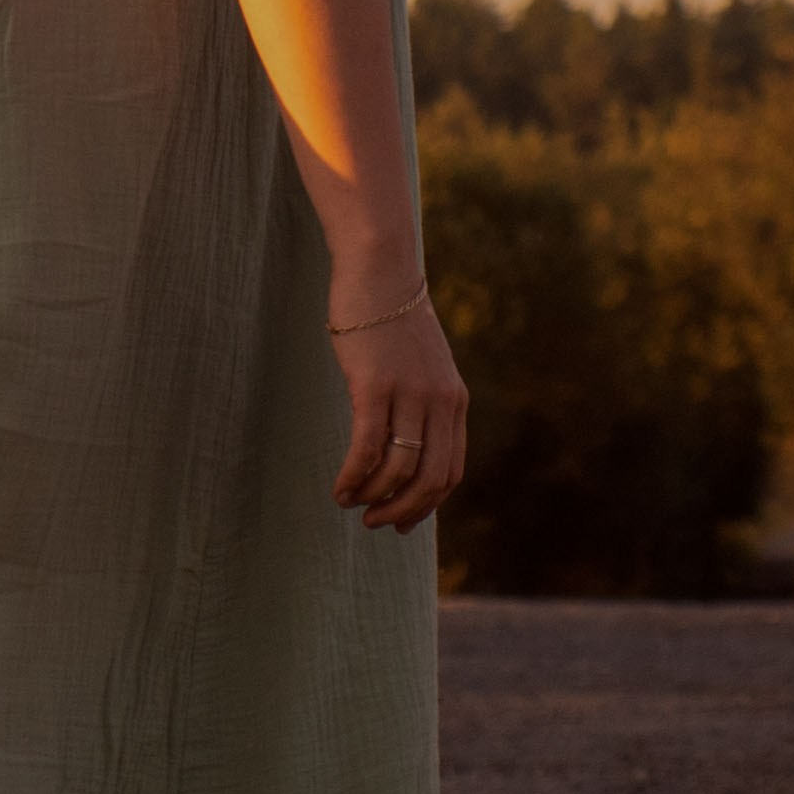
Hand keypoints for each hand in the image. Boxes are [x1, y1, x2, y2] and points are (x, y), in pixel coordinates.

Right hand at [330, 291, 467, 533]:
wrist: (379, 270)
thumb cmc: (391, 318)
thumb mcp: (420, 365)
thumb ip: (422, 402)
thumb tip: (403, 446)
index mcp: (454, 400)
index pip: (450, 471)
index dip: (427, 506)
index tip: (402, 522)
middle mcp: (439, 402)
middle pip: (429, 480)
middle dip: (401, 511)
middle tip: (374, 523)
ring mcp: (410, 394)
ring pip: (397, 470)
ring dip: (372, 497)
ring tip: (349, 503)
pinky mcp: (376, 386)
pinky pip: (367, 450)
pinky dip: (353, 478)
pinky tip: (339, 489)